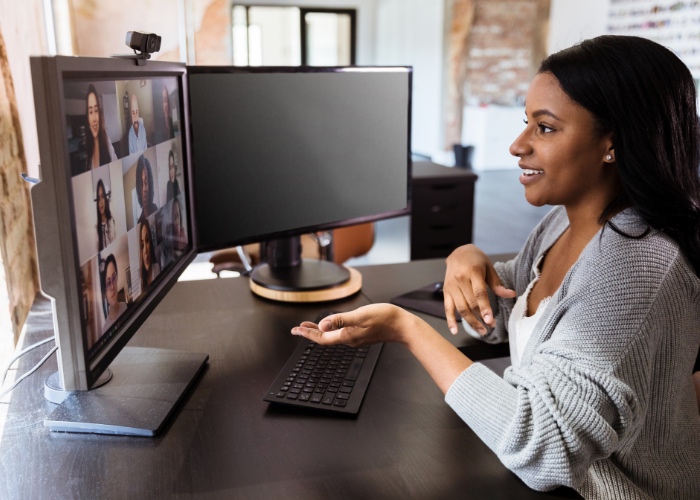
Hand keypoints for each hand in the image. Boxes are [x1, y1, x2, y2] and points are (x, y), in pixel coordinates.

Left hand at [291, 304, 411, 346]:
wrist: (403, 326)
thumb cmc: (385, 318)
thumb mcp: (360, 315)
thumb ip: (341, 320)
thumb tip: (322, 324)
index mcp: (347, 336)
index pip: (322, 337)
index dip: (308, 333)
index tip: (296, 330)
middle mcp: (350, 339)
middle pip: (325, 338)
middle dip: (310, 333)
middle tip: (297, 329)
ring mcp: (356, 338)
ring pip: (333, 336)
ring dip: (320, 331)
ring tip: (310, 326)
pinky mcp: (362, 335)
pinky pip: (341, 334)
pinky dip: (332, 330)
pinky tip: (332, 325)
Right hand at [444, 244, 515, 335]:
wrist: (457, 252)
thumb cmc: (475, 259)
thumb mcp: (489, 267)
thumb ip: (497, 283)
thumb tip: (511, 295)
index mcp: (473, 272)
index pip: (479, 293)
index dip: (485, 307)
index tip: (490, 320)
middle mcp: (460, 279)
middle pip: (470, 303)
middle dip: (480, 318)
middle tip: (490, 327)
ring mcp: (451, 286)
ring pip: (460, 308)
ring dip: (471, 322)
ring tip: (482, 331)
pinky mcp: (446, 291)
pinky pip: (447, 308)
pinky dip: (450, 321)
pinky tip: (454, 331)